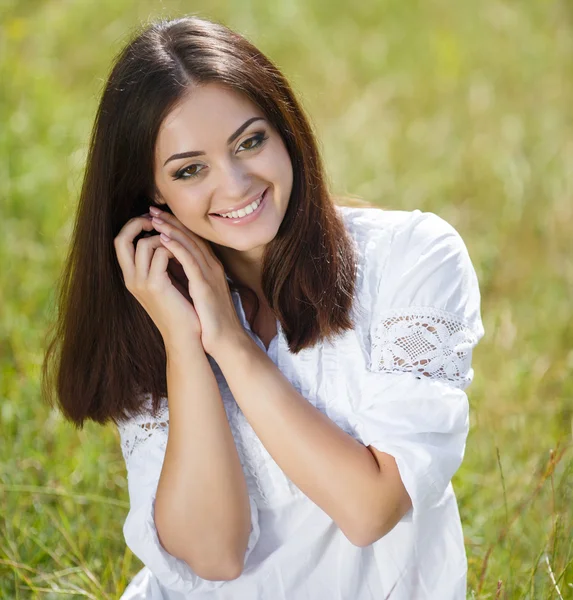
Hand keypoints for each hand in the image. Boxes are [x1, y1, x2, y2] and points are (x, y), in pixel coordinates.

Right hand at [113, 214, 201, 345]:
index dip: (134, 226)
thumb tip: (166, 237)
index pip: (121, 242)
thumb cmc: (182, 309)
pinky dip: (174, 247)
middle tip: (158, 221)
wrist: (187, 336)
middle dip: (138, 224)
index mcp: (132, 277)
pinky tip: (186, 254)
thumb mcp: (168, 281)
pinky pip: (160, 253)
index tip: (153, 220)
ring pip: (143, 243)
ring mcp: (141, 283)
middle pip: (121, 239)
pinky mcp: (156, 286)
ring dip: (163, 236)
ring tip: (178, 242)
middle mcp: (131, 279)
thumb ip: (161, 262)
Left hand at [148, 207, 247, 356]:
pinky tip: (163, 238)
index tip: (159, 216)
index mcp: (210, 269)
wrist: (226, 341)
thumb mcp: (201, 294)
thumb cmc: (212, 321)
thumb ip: (191, 278)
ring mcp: (210, 276)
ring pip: (190, 245)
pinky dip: (177, 248)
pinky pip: (189, 262)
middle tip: (153, 209)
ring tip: (154, 219)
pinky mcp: (205, 287)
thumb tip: (173, 268)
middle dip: (172, 222)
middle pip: (191, 237)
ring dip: (171, 230)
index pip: (192, 240)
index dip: (176, 226)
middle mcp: (212, 268)